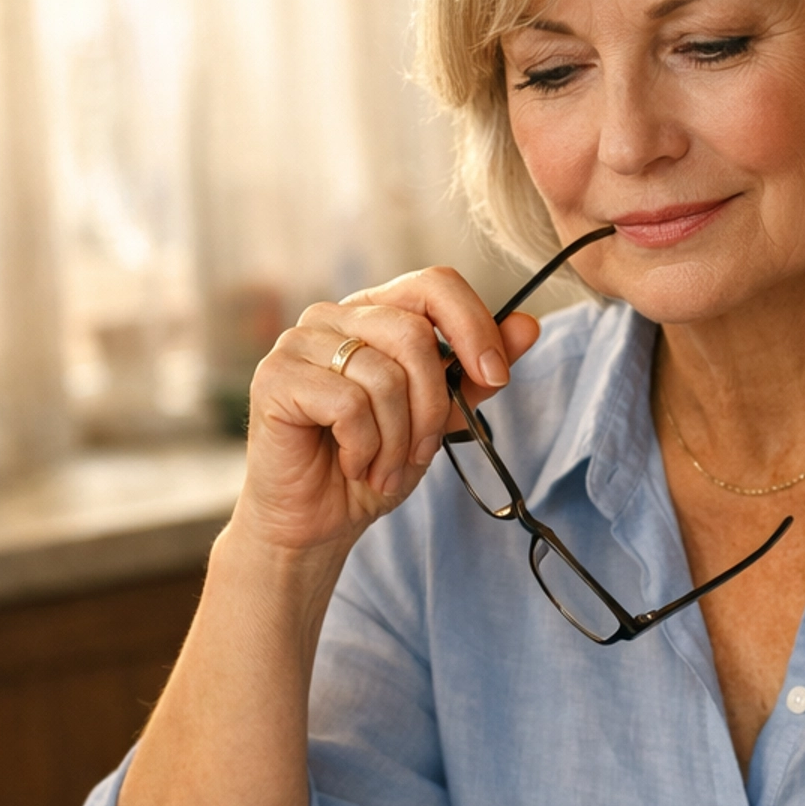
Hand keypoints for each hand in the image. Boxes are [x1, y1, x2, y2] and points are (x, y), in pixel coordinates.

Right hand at [231, 267, 540, 557]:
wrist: (317, 521)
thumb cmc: (372, 463)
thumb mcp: (439, 418)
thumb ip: (476, 373)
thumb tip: (529, 326)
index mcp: (374, 312)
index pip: (434, 284)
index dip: (474, 326)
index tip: (497, 377)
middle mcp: (334, 316)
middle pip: (414, 334)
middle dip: (433, 406)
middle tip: (422, 451)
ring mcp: (299, 342)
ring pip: (384, 376)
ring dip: (398, 440)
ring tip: (384, 468)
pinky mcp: (275, 378)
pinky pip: (348, 405)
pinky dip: (364, 448)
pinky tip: (352, 464)